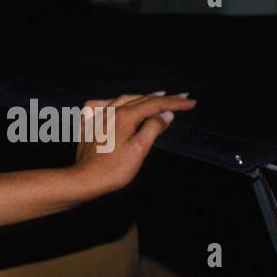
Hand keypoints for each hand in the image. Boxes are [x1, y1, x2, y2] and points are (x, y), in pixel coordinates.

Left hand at [71, 91, 196, 197]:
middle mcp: (110, 111)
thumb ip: (153, 128)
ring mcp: (97, 116)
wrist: (85, 179)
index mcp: (124, 116)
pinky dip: (115, 102)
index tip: (191, 102)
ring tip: (156, 96)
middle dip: (161, 98)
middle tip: (180, 97)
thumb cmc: (114, 168)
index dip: (174, 103)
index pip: (154, 104)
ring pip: (122, 100)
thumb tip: (166, 114)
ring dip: (141, 98)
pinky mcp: (87, 124)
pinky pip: (102, 105)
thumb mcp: (139, 150)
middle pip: (140, 100)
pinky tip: (115, 104)